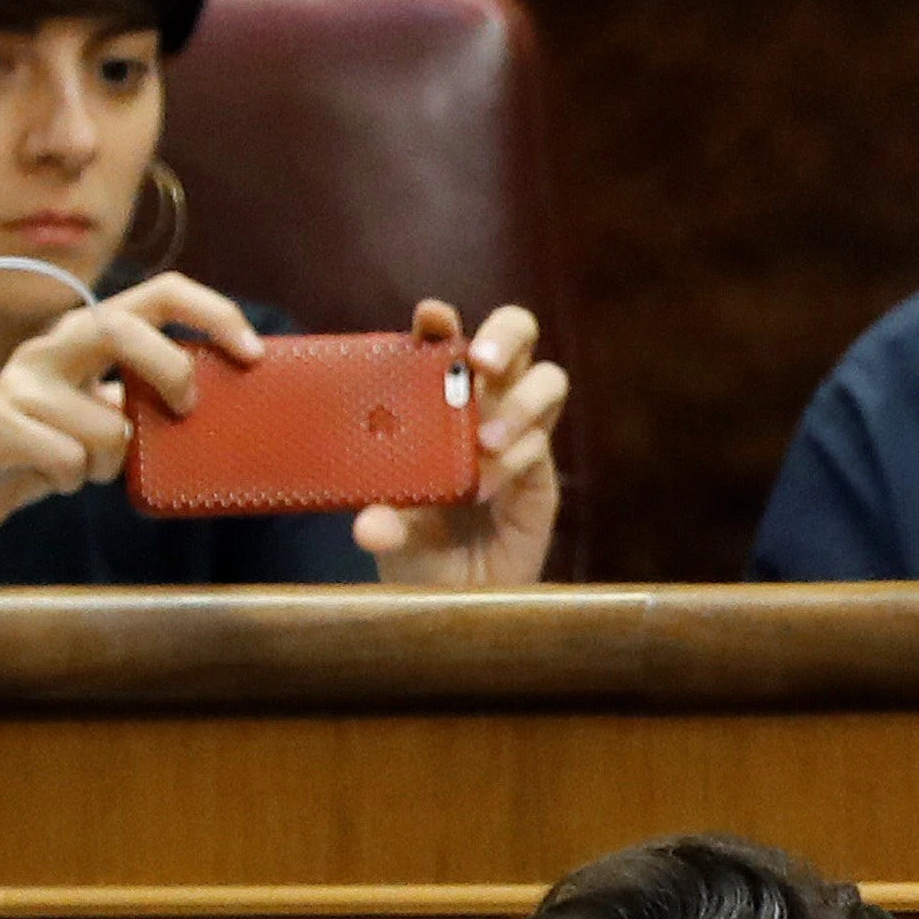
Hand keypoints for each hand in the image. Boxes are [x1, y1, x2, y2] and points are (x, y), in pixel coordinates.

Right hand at [0, 270, 265, 579]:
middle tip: (185, 411)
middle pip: (120, 326)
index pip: (157, 292)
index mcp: (86, 334)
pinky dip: (71, 479)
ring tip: (83, 466)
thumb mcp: (103, 417)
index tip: (252, 352)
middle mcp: (51, 345)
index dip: (211, 312)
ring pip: (103, 423)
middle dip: (167, 369)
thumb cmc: (45, 450)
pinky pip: (66, 458)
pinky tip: (50, 478)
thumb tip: (214, 408)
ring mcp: (18, 381)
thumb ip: (144, 403)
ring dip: (108, 460)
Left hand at [356, 300, 565, 588]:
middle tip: (478, 364)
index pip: (442, 340)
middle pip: (516, 337)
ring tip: (485, 441)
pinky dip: (516, 457)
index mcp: (434, 397)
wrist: (453, 601)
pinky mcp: (542, 472)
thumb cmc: (415, 550)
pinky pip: (541, 445)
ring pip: (547, 380)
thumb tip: (371, 527)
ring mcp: (518, 433)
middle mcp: (482, 403)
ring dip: (520, 402)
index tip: (432, 316)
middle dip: (503, 337)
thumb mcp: (390, 536)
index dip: (440, 321)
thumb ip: (385, 525)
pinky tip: (486, 487)